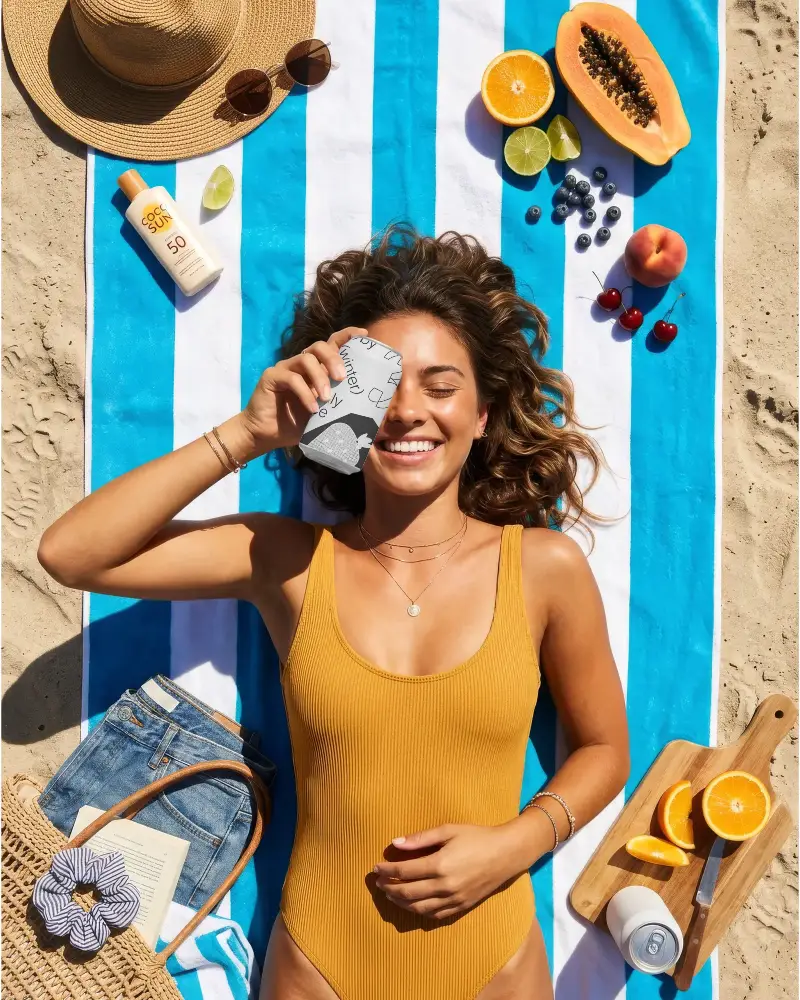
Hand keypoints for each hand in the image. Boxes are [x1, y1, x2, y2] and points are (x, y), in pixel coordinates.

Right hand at [240, 328, 363, 450]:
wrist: (268, 435)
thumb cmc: (297, 424)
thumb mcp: (324, 414)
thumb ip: (338, 405)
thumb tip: (363, 407)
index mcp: (317, 368)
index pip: (332, 345)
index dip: (347, 336)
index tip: (363, 335)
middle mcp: (302, 364)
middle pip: (319, 346)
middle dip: (333, 358)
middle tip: (342, 378)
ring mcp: (286, 368)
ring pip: (306, 358)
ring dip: (319, 377)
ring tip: (326, 398)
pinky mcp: (272, 376)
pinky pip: (291, 377)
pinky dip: (304, 392)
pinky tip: (312, 408)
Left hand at [373, 823, 518, 921]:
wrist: (506, 854)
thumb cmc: (477, 837)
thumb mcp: (448, 830)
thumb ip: (420, 838)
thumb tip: (395, 842)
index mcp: (440, 865)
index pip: (404, 871)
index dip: (387, 870)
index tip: (375, 867)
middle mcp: (445, 886)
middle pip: (407, 893)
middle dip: (389, 888)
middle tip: (379, 882)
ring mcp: (454, 900)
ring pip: (418, 908)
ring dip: (400, 902)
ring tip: (390, 893)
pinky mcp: (461, 907)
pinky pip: (434, 915)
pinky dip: (418, 911)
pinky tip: (412, 904)